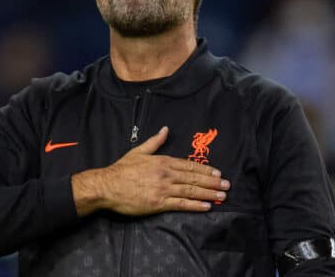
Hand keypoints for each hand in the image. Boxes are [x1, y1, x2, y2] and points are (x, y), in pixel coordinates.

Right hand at [71, 126, 230, 216]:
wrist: (107, 186)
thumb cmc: (122, 169)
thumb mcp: (139, 151)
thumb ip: (155, 141)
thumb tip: (165, 129)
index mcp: (162, 161)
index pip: (188, 165)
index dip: (204, 170)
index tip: (218, 173)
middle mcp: (165, 174)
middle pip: (193, 178)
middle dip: (212, 182)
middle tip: (226, 185)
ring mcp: (163, 189)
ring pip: (190, 191)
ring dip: (208, 193)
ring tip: (222, 196)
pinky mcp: (158, 203)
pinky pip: (181, 204)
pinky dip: (195, 205)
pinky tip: (206, 206)